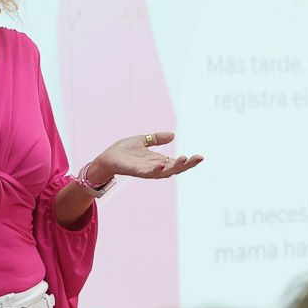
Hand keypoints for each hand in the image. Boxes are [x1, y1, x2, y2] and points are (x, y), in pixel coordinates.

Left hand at [87, 131, 202, 182]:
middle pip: (175, 169)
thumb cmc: (124, 151)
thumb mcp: (143, 140)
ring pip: (164, 172)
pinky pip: (147, 172)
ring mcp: (145, 170)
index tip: (200, 157)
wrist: (106, 158)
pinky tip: (161, 165)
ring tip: (185, 159)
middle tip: (198, 159)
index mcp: (158, 161)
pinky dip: (155, 170)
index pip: (177, 163)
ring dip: (175, 167)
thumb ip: (157, 139)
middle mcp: (154, 168)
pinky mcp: (135, 171)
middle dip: (187, 165)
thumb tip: (173, 135)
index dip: (189, 161)